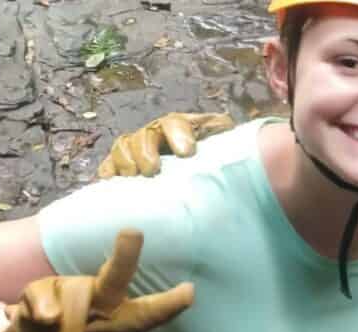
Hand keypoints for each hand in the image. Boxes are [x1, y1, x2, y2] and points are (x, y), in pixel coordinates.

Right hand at [0, 229, 193, 331]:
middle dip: (125, 257)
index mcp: (120, 322)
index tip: (190, 291)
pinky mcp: (38, 292)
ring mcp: (69, 292)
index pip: (148, 314)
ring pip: (75, 296)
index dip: (169, 305)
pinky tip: (42, 323)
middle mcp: (99, 301)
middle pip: (115, 278)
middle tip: (132, 233)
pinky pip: (42, 302)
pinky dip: (42, 318)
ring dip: (68, 329)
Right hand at [97, 112, 233, 177]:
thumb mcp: (225, 146)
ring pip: (124, 147)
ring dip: (126, 161)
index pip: (177, 123)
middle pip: (144, 136)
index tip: (187, 153)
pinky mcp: (123, 166)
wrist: (199, 172)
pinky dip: (108, 174)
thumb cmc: (214, 160)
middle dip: (146, 150)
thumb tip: (248, 144)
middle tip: (152, 169)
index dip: (179, 134)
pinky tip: (109, 183)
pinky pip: (110, 167)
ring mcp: (137, 149)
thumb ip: (231, 142)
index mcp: (181, 127)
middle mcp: (156, 134)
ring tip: (134, 176)